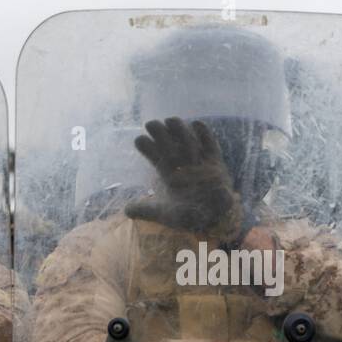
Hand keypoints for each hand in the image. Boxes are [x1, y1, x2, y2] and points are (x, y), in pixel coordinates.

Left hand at [125, 118, 242, 238]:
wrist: (213, 220)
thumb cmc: (188, 217)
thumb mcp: (164, 215)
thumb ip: (146, 211)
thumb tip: (126, 211)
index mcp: (167, 173)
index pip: (153, 154)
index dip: (146, 145)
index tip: (140, 141)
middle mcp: (181, 163)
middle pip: (167, 141)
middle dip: (159, 131)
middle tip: (152, 125)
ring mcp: (198, 161)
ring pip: (186, 138)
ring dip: (179, 128)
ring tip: (171, 121)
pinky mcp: (215, 162)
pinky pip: (210, 144)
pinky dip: (205, 134)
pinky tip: (196, 124)